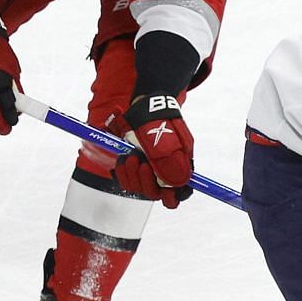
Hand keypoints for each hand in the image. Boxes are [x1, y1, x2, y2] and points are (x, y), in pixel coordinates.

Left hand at [112, 93, 194, 207]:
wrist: (145, 104)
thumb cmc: (160, 119)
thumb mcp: (167, 140)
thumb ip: (170, 164)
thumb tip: (177, 186)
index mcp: (179, 166)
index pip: (179, 193)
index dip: (172, 196)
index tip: (162, 189)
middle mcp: (163, 171)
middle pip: (155, 193)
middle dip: (144, 180)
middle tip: (138, 161)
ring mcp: (148, 167)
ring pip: (138, 187)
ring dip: (131, 174)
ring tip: (130, 155)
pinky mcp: (133, 163)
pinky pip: (126, 179)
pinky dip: (122, 172)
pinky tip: (122, 159)